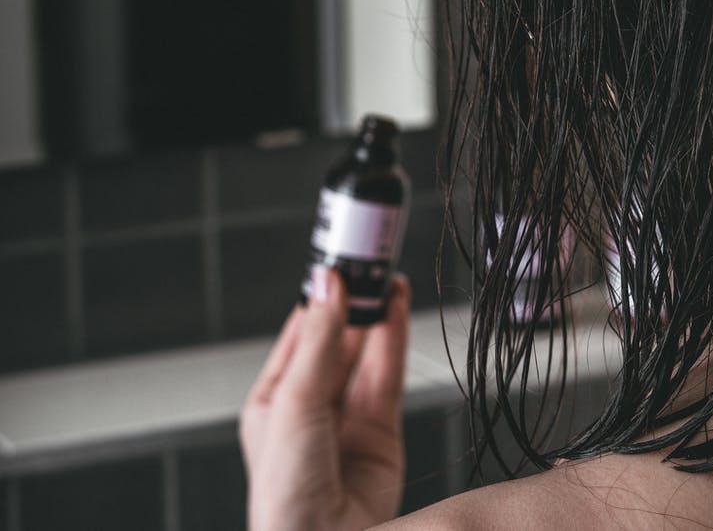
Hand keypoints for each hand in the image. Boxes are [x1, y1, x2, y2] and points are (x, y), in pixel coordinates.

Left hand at [240, 267, 410, 530]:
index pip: (302, 330)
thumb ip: (319, 340)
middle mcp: (311, 406)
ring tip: (388, 274)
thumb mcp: (295, 403)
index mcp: (275, 398)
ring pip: (365, 351)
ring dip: (376, 313)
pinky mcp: (382, 431)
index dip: (322, 293)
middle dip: (353, 300)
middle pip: (336, 337)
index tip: (340, 257)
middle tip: (370, 259)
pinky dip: (394, 337)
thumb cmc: (285, 496)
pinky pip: (387, 374)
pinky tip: (397, 307)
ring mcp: (347, 418)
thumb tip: (326, 284)